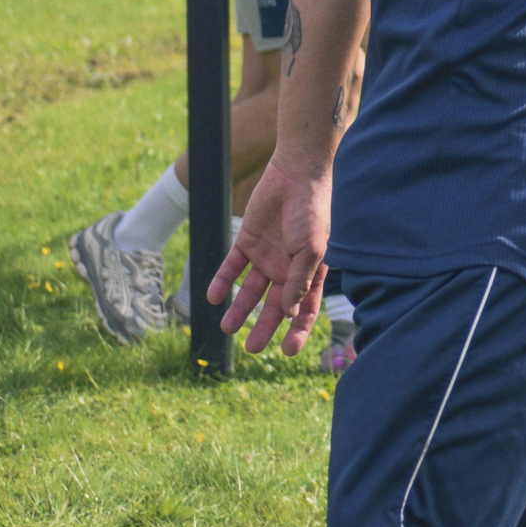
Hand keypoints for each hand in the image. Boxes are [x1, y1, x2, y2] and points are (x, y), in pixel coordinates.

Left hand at [210, 151, 332, 355]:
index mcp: (311, 270)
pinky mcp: (248, 242)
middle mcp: (288, 267)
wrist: (294, 175)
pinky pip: (232, 267)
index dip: (299, 329)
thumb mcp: (310, 249)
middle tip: (252, 348)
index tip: (287, 351)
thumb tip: (290, 311)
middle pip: (276, 304)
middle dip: (266, 327)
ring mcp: (267, 255)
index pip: (306, 306)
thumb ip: (300, 279)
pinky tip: (213, 298)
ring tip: (227, 328)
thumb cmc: (311, 211)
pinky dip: (222, 283)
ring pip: (251, 290)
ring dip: (240, 310)